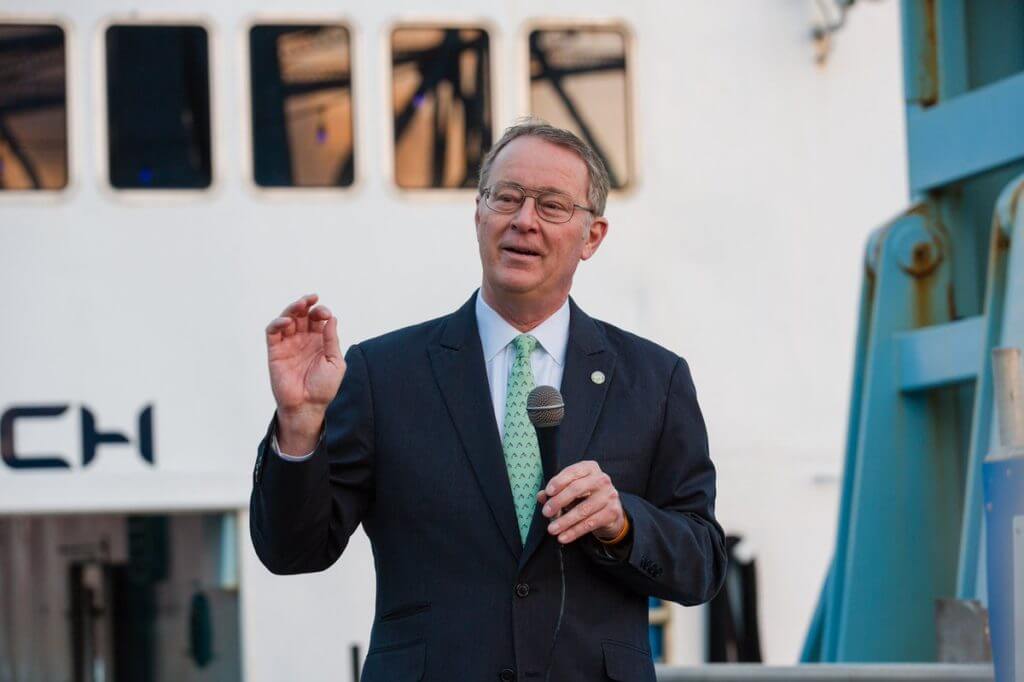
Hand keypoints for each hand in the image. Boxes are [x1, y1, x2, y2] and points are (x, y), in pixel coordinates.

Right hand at [265, 294, 344, 445]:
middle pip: (302, 315)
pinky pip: (272, 332)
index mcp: (319, 341)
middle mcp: (303, 340)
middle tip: (311, 300)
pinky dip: (277, 323)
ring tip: (300, 305)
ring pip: (287, 319)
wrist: (307, 406)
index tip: (326, 314)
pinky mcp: (275, 351)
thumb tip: (332, 318)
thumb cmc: (323, 388)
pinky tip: (286, 321)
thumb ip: (332, 340)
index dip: (321, 312)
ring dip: (292, 309)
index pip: (318, 319)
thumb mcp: (335, 363)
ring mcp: (288, 344)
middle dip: (307, 305)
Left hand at [536, 461, 625, 543]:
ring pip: (583, 509)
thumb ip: (555, 491)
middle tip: (546, 512)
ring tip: (552, 529)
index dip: (558, 482)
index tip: (548, 492)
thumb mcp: (571, 490)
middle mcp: (601, 479)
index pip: (572, 472)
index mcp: (590, 468)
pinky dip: (574, 531)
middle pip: (577, 489)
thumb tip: (541, 496)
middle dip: (558, 501)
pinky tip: (563, 537)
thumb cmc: (586, 496)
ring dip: (565, 521)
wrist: (610, 510)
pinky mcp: (612, 512)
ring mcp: (609, 496)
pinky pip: (590, 523)